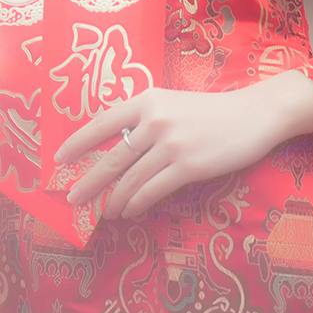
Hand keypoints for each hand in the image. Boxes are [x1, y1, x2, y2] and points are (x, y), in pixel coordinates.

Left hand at [53, 83, 288, 221]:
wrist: (253, 115)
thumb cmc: (212, 111)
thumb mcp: (173, 104)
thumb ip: (146, 119)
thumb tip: (115, 147)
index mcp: (147, 100)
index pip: (102, 123)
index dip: (77, 143)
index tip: (59, 160)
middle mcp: (155, 120)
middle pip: (111, 158)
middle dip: (88, 182)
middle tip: (72, 199)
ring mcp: (171, 143)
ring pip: (130, 179)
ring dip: (113, 200)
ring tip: (104, 212)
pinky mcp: (188, 166)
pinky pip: (152, 190)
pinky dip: (136, 204)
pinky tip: (129, 212)